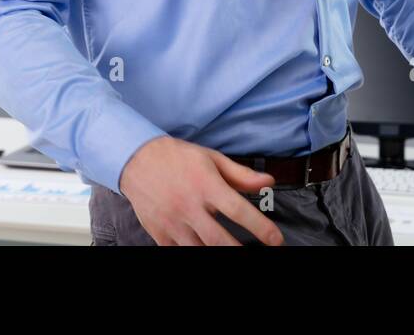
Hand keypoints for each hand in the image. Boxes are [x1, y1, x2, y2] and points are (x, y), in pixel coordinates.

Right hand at [119, 135, 283, 244]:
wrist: (138, 160)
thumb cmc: (178, 158)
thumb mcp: (212, 159)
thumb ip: (241, 174)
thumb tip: (268, 181)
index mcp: (206, 185)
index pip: (238, 210)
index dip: (260, 228)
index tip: (276, 240)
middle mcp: (189, 206)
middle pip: (219, 239)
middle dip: (239, 251)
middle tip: (256, 254)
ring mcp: (172, 222)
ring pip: (199, 249)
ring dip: (217, 253)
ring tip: (231, 250)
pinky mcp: (159, 233)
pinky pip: (178, 252)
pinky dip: (193, 253)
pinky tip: (204, 249)